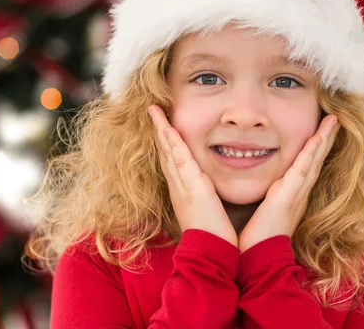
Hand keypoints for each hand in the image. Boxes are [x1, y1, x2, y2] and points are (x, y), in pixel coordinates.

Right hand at [147, 105, 237, 246]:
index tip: (161, 125)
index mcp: (183, 190)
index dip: (165, 142)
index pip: (171, 160)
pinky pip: (180, 161)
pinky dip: (172, 144)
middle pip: (164, 153)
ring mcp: (183, 186)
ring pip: (168, 153)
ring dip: (161, 131)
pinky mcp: (192, 188)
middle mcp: (178, 186)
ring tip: (155, 112)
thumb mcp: (206, 209)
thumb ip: (204, 195)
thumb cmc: (211, 234)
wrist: (209, 253)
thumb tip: (206, 186)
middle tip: (152, 111)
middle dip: (158, 131)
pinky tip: (168, 130)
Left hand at [238, 115, 340, 253]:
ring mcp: (295, 195)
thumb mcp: (263, 211)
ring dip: (323, 140)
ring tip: (333, 120)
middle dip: (325, 139)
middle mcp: (298, 194)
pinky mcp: (288, 197)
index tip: (321, 131)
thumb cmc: (257, 239)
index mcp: (290, 196)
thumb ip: (265, 198)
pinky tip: (317, 138)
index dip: (315, 149)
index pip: (306, 167)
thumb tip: (262, 190)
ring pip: (312, 161)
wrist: (258, 260)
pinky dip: (310, 153)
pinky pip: (302, 170)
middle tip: (334, 119)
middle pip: (315, 160)